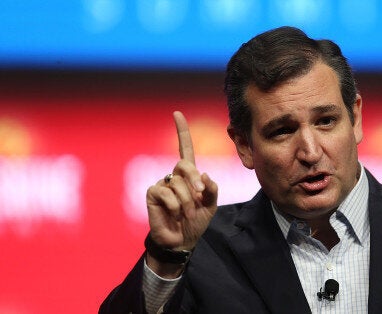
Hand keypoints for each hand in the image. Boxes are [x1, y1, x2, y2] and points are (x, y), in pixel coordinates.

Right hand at [145, 111, 217, 273]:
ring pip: (178, 183)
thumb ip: (212, 189)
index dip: (181, 132)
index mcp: (189, 175)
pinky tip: (174, 213)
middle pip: (184, 164)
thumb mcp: (211, 205)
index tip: (177, 113)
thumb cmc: (196, 221)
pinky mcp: (152, 194)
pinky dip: (175, 205)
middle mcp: (174, 176)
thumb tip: (205, 174)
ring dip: (188, 201)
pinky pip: (167, 193)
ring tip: (186, 213)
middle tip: (201, 195)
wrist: (182, 241)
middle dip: (195, 179)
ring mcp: (162, 184)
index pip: (184, 149)